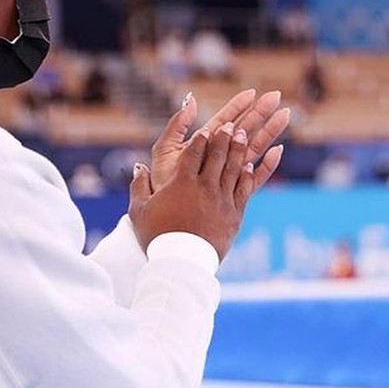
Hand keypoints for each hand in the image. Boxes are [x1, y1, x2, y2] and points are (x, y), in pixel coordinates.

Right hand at [129, 121, 256, 260]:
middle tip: (230, 125)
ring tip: (242, 135)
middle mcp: (204, 187)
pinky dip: (247, 175)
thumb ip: (139, 186)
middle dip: (224, 137)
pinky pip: (244, 190)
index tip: (206, 129)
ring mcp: (221, 200)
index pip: (194, 154)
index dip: (201, 140)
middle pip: (217, 155)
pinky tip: (249, 166)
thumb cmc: (157, 237)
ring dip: (238, 149)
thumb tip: (138, 167)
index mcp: (181, 183)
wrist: (181, 262)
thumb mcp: (140, 210)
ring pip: (233, 168)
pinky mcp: (234, 214)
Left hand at [150, 89, 288, 193]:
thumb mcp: (165, 149)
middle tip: (276, 96)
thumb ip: (177, 125)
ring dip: (269, 132)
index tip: (252, 91)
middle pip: (243, 130)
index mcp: (204, 144)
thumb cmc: (162, 181)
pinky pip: (255, 177)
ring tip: (285, 115)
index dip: (238, 105)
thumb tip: (190, 99)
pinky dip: (267, 165)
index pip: (224, 120)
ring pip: (253, 149)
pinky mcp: (234, 191)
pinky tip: (278, 151)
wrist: (166, 214)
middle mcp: (218, 157)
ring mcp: (228, 173)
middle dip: (260, 113)